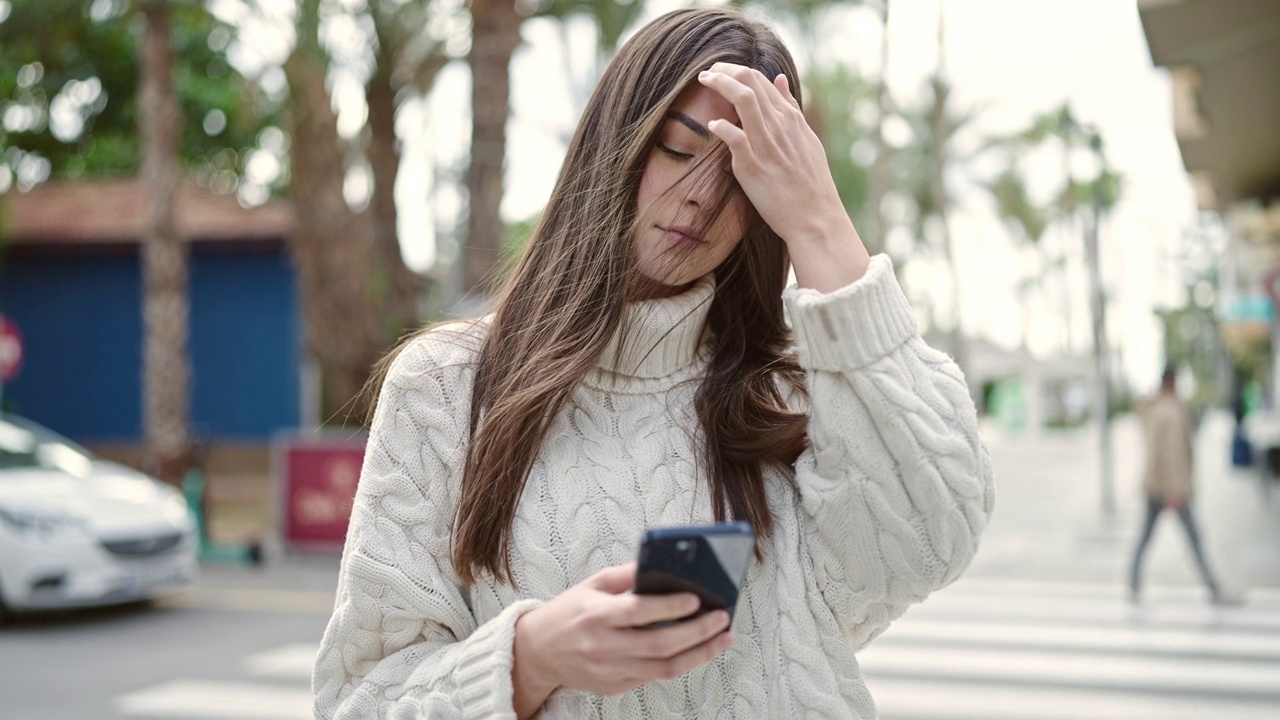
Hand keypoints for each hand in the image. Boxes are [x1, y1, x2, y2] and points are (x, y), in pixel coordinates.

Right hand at [512, 563, 732, 715]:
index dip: (671, 606)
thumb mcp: (592, 584)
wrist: (537, 652)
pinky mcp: (615, 687)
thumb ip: (627, 575)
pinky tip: (696, 650)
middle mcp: (603, 646)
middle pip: (659, 645)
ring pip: (663, 668)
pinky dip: (678, 663)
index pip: (639, 612)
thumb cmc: (568, 612)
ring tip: (722, 639)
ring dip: (699, 654)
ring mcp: (610, 671)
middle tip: (722, 619)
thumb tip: (663, 565)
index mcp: (596, 616)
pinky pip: (653, 677)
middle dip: (697, 632)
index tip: (697, 598)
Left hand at [698, 62, 870, 289]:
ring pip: (742, 99)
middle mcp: (779, 125)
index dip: (738, 71)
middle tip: (707, 74)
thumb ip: (791, 108)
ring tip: (704, 83)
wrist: (815, 217)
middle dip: (724, 71)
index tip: (722, 73)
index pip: (761, 80)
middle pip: (749, 81)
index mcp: (790, 118)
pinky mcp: (753, 165)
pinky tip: (712, 126)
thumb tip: (779, 79)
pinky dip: (721, 126)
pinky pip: (733, 136)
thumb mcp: (807, 138)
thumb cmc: (810, 182)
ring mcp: (766, 144)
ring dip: (720, 85)